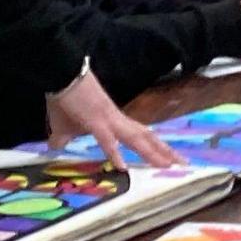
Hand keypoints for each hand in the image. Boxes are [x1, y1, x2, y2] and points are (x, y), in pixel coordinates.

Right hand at [48, 74, 178, 169]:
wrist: (61, 74)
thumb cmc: (64, 99)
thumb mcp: (63, 126)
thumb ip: (63, 137)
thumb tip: (56, 147)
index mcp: (114, 122)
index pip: (140, 136)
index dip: (155, 147)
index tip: (170, 158)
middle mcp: (117, 120)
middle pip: (146, 137)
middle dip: (164, 151)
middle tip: (184, 164)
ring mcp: (108, 119)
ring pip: (136, 138)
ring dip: (152, 152)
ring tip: (167, 165)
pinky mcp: (94, 119)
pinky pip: (107, 139)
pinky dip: (114, 153)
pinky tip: (122, 167)